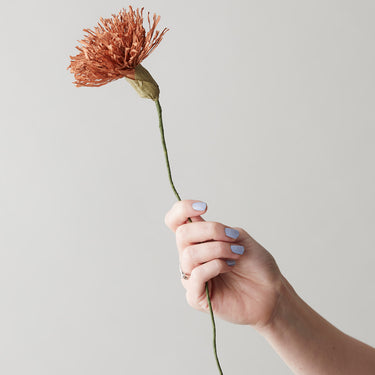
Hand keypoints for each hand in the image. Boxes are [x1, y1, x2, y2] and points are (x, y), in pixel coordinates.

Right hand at [165, 200, 283, 327]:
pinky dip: (214, 266)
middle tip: (234, 238)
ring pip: (189, 254)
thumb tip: (197, 224)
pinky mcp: (196, 297)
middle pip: (182, 234)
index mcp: (198, 241)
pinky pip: (196, 275)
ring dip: (218, 250)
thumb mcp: (238, 237)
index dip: (182, 209)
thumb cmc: (255, 265)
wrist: (271, 292)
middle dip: (211, 230)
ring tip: (237, 254)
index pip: (175, 221)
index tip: (204, 207)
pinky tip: (228, 267)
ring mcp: (192, 277)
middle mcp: (191, 257)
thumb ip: (217, 230)